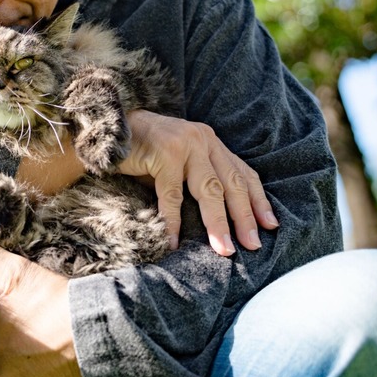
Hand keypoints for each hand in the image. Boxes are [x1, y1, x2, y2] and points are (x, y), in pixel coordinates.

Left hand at [0, 229, 86, 376]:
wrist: (99, 328)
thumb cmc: (54, 298)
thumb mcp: (15, 272)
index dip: (11, 334)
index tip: (28, 324)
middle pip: (10, 366)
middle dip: (23, 356)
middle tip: (45, 338)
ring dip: (37, 375)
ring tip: (56, 354)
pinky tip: (64, 372)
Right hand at [118, 110, 276, 255]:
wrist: (106, 128)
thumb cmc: (142, 150)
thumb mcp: (178, 161)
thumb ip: (197, 178)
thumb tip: (219, 218)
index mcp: (210, 141)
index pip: (242, 173)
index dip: (258, 200)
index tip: (270, 225)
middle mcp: (202, 139)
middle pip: (231, 184)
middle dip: (244, 218)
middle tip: (253, 245)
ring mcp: (183, 145)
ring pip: (208, 190)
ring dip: (218, 223)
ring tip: (224, 249)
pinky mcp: (162, 154)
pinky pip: (171, 195)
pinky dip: (173, 221)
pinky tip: (174, 242)